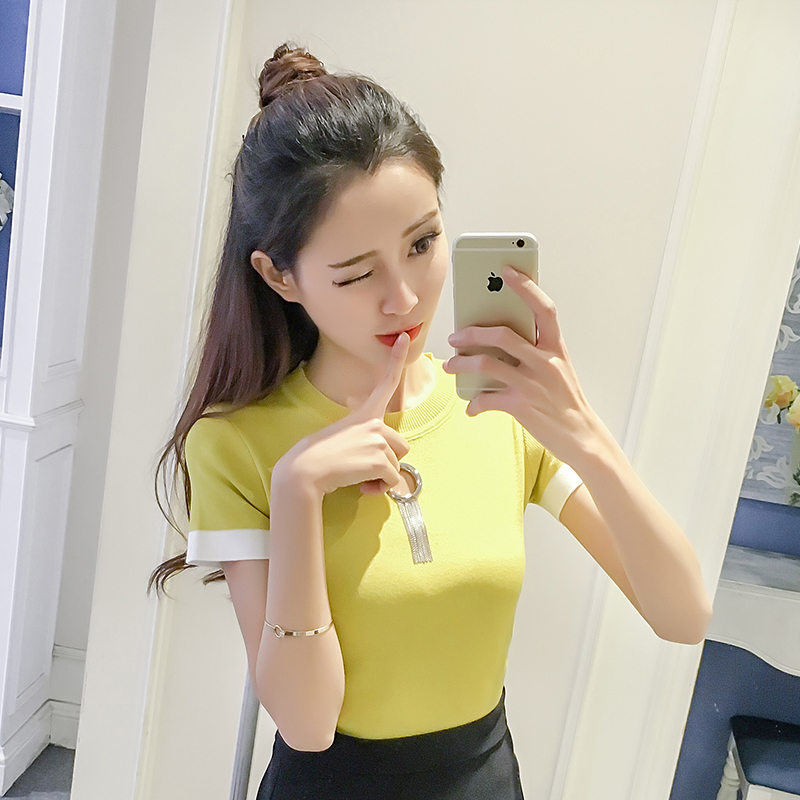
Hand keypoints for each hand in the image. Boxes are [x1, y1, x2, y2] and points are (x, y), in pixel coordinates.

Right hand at [282, 332, 411, 496]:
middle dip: (388, 461)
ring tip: (359, 477)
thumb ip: (359, 432)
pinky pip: (392, 479)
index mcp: (364, 414)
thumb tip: (368, 430)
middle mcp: (374, 423)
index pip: (385, 383)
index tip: (404, 339)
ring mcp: (377, 439)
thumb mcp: (340, 433)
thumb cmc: (318, 456)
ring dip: (382, 477)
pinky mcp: (379, 459)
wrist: (304, 471)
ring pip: (397, 465)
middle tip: (365, 469)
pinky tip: (362, 485)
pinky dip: (380, 488)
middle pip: (401, 445)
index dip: (396, 360)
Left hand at [443, 265, 597, 465]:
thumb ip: (535, 352)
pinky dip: (474, 402)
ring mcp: (532, 383)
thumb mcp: (558, 369)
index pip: (543, 309)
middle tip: (455, 337)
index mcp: (556, 348)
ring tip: (451, 366)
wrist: (581, 436)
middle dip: (473, 333)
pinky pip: (486, 398)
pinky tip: (470, 406)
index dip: (526, 287)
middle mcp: (545, 362)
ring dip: (462, 364)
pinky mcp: (521, 405)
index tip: (507, 270)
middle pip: (503, 335)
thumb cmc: (566, 401)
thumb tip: (499, 341)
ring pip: (487, 363)